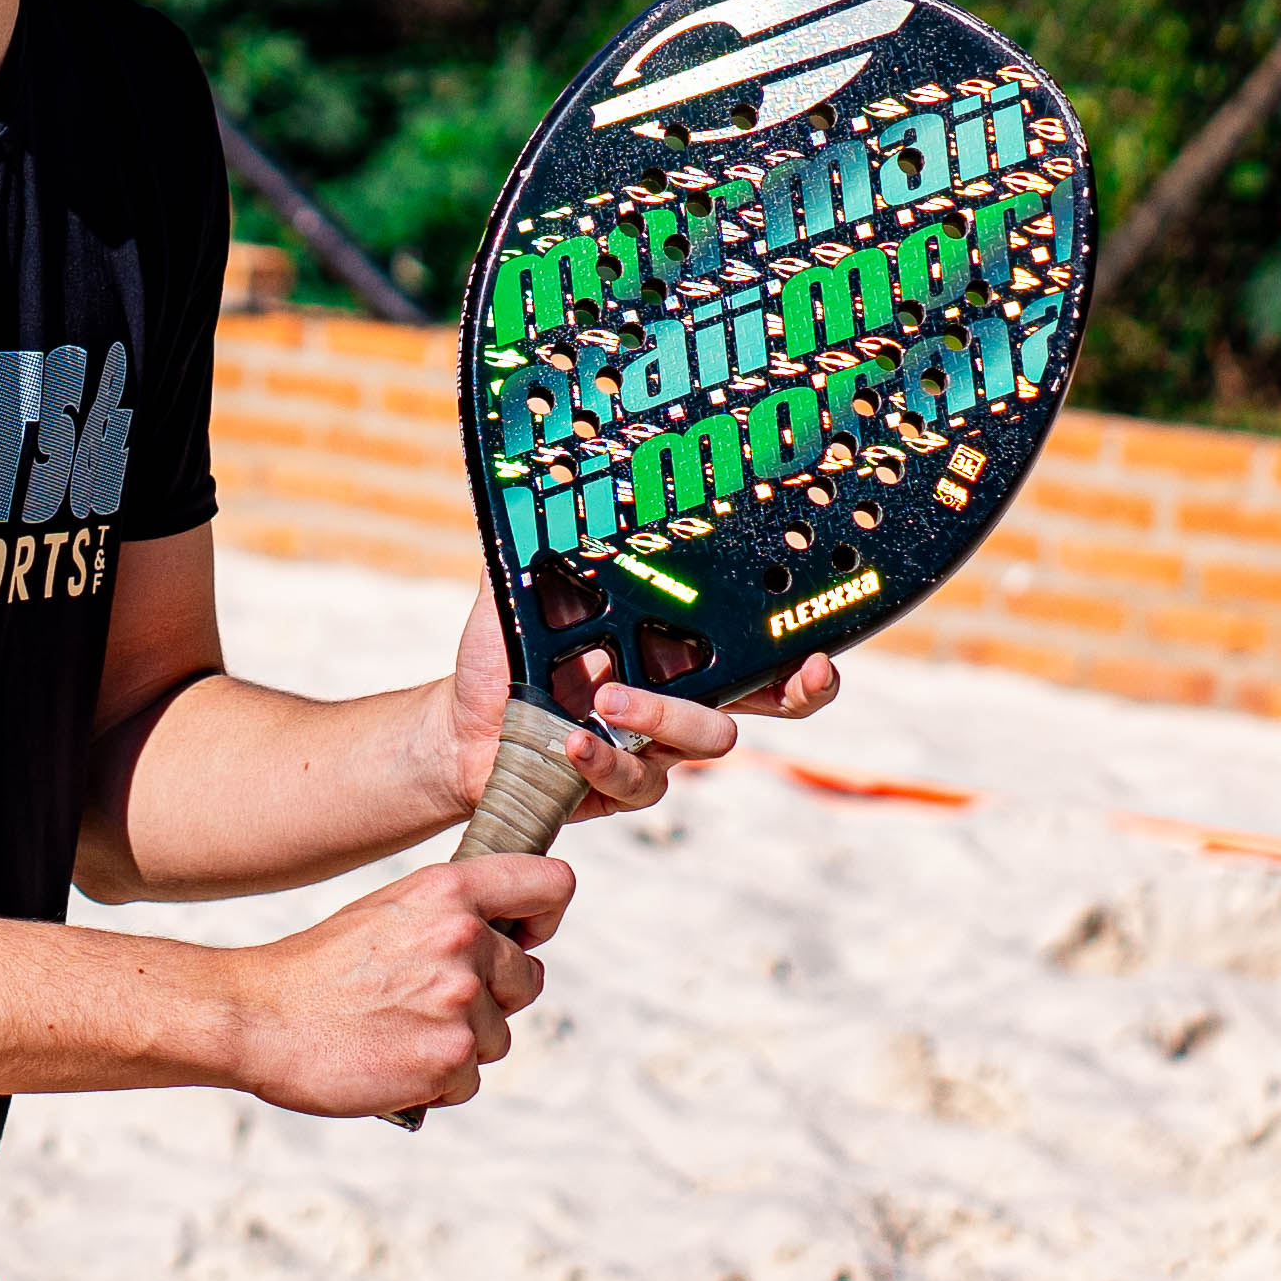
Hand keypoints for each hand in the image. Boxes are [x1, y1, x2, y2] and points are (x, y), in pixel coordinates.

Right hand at [225, 854, 571, 1115]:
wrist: (258, 1018)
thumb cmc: (318, 968)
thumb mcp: (388, 910)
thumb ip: (452, 914)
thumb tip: (506, 937)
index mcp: (448, 891)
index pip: (552, 885)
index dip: (544, 916)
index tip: (521, 938)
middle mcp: (464, 939)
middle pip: (527, 977)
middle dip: (491, 998)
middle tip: (428, 1002)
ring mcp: (460, 1003)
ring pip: (499, 1036)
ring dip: (459, 1044)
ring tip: (397, 1031)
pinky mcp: (450, 1060)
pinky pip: (469, 1080)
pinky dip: (436, 1082)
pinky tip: (391, 1060)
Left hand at [443, 574, 842, 825]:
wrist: (461, 726)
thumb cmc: (503, 657)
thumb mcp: (520, 596)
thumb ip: (542, 553)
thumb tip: (548, 494)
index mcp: (673, 643)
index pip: (754, 639)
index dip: (799, 639)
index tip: (820, 629)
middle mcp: (680, 693)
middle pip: (773, 699)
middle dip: (800, 688)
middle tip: (801, 675)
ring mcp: (659, 744)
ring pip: (709, 740)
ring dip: (665, 717)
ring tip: (607, 699)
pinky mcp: (625, 786)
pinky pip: (641, 782)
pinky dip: (606, 761)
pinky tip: (574, 742)